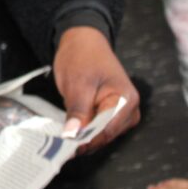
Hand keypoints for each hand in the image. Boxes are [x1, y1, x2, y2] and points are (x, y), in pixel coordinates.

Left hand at [52, 26, 139, 152]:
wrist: (83, 42)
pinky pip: (97, 129)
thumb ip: (78, 110)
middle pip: (105, 136)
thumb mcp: (77, 83)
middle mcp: (129, 110)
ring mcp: (121, 114)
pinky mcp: (110, 114)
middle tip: (58, 143)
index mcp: (126, 100)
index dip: (86, 140)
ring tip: (60, 137)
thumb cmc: (82, 57)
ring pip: (100, 135)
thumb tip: (74, 135)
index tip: (64, 146)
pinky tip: (69, 131)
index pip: (107, 131)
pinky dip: (83, 131)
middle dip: (83, 140)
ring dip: (82, 137)